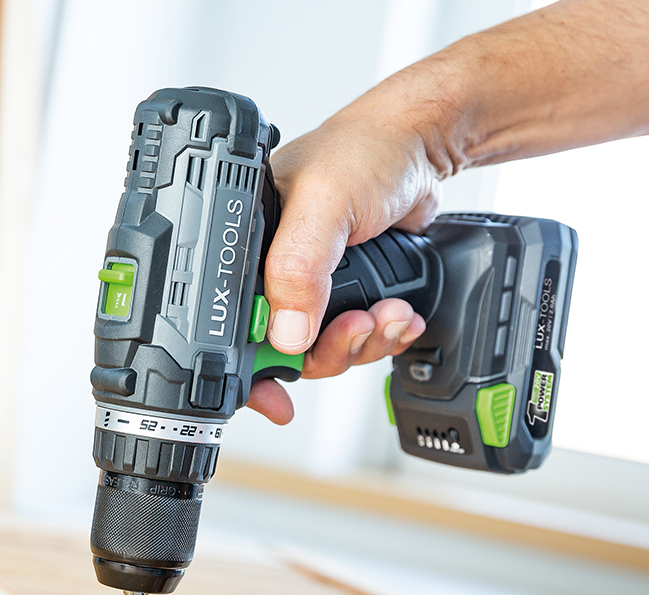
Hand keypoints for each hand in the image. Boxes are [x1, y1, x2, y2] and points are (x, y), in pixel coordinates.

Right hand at [246, 85, 445, 424]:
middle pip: (281, 351)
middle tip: (355, 327)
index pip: (227, 324)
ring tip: (389, 312)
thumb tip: (286, 333)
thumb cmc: (363, 151)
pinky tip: (399, 315)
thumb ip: (299, 267)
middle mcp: (271, 270)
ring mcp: (311, 284)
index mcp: (243, 246)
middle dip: (326, 350)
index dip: (248, 369)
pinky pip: (356, 339)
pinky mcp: (348, 291)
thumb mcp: (323, 201)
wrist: (421, 146)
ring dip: (362, 343)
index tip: (276, 394)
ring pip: (323, 350)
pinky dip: (382, 337)